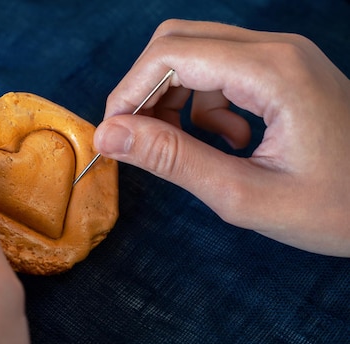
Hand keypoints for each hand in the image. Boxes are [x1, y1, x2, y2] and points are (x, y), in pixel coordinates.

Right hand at [95, 19, 349, 256]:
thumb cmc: (338, 209)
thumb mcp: (244, 195)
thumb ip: (173, 160)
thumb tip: (110, 134)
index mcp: (271, 71)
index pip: (170, 54)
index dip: (128, 92)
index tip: (112, 136)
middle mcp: (276, 48)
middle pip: (178, 41)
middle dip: (145, 89)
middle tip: (137, 139)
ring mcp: (282, 56)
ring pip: (196, 53)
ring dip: (173, 97)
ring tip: (189, 147)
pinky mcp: (283, 70)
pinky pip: (221, 70)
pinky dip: (204, 103)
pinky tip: (228, 140)